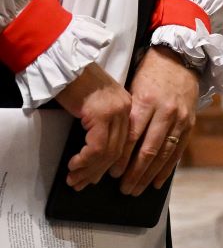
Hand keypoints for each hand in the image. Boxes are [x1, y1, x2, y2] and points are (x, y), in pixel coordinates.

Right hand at [54, 64, 131, 190]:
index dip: (112, 165)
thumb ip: (103, 123)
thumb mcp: (97, 104)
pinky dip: (84, 160)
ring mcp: (115, 113)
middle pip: (118, 151)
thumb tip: (97, 153)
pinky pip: (96, 147)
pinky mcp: (101, 115)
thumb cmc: (79, 83)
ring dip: (89, 169)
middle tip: (82, 184)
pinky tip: (74, 165)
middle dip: (98, 172)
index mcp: (130, 108)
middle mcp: (126, 111)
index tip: (99, 178)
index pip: (126, 143)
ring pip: (107, 152)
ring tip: (74, 179)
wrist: (68, 64)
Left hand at [118, 47, 199, 194]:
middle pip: (149, 149)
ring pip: (165, 153)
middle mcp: (165, 111)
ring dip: (150, 174)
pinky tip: (158, 181)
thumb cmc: (150, 74)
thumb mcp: (133, 88)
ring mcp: (180, 118)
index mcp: (146, 101)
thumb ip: (127, 114)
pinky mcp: (190, 122)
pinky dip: (168, 167)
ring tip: (137, 189)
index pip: (132, 136)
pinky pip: (179, 149)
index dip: (122, 158)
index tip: (111, 173)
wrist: (180, 58)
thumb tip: (112, 143)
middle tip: (123, 188)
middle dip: (135, 172)